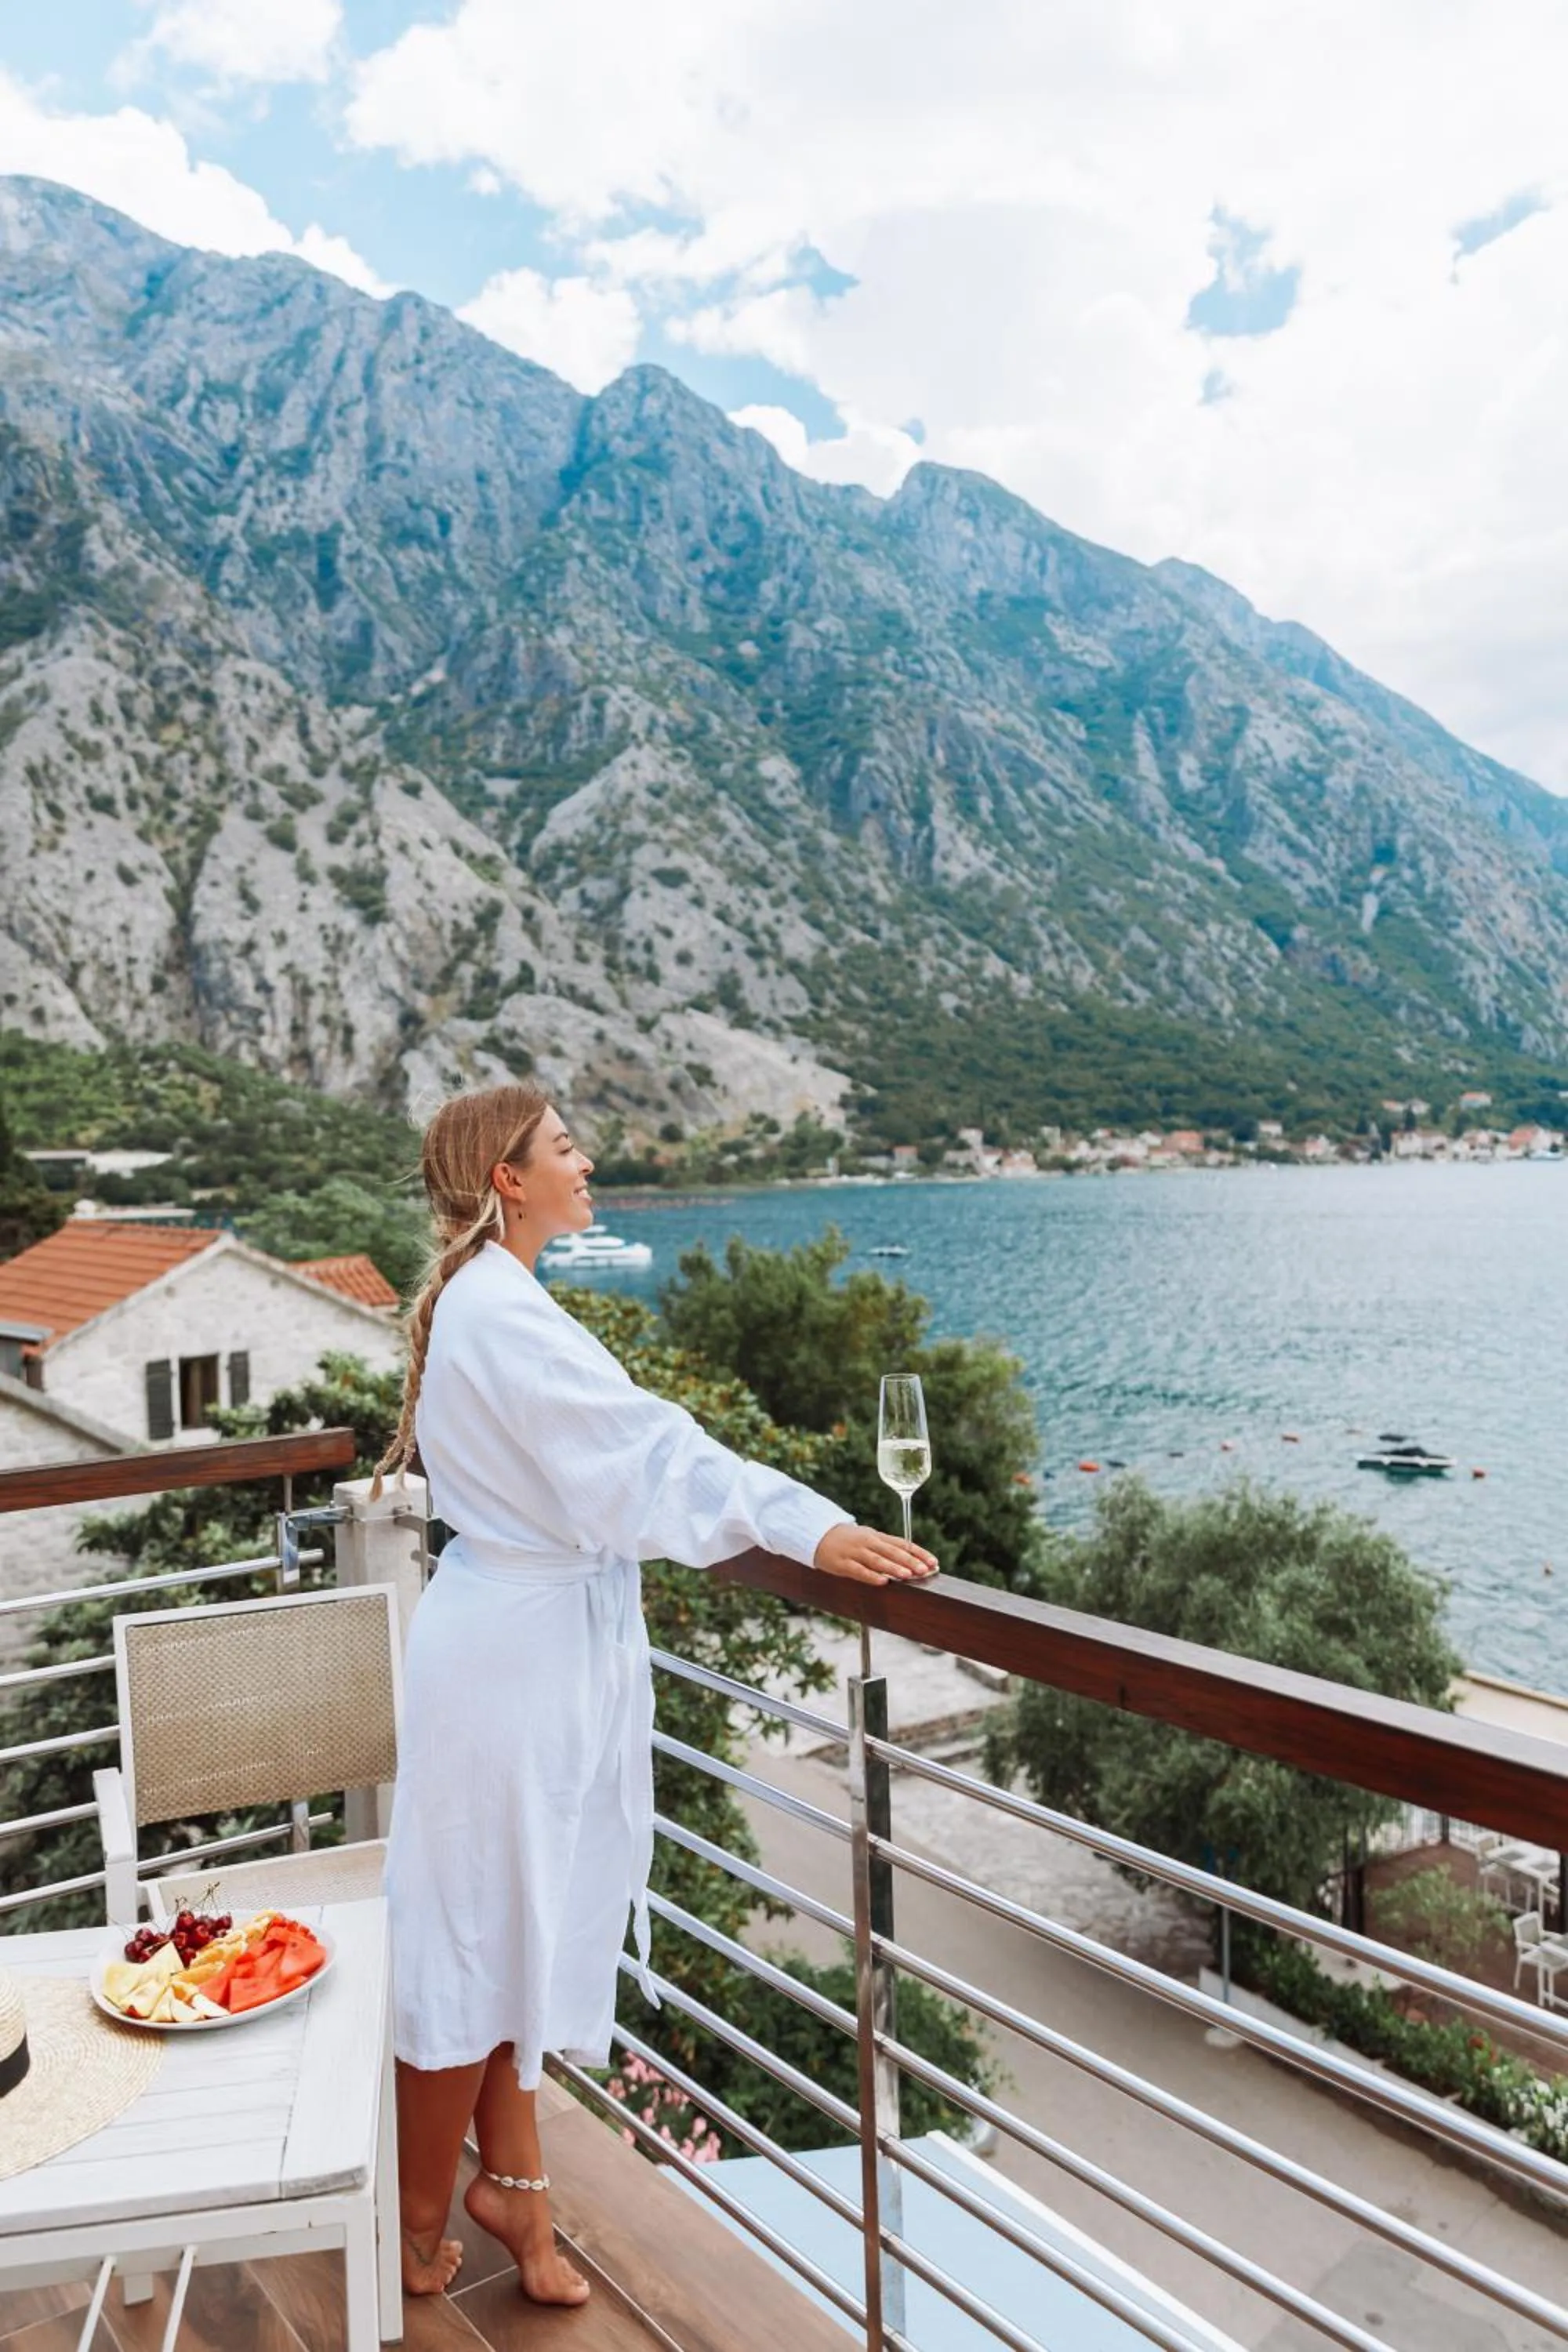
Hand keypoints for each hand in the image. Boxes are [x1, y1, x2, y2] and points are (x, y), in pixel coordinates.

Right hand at [812, 1523, 938, 1585]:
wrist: (817, 1535)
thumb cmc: (848, 1540)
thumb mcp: (869, 1539)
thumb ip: (887, 1548)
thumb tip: (912, 1559)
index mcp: (877, 1536)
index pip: (902, 1543)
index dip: (918, 1553)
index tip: (933, 1561)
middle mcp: (868, 1542)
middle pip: (892, 1551)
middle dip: (910, 1561)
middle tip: (924, 1570)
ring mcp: (854, 1552)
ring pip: (877, 1560)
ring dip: (894, 1568)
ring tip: (908, 1575)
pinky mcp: (842, 1564)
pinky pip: (859, 1571)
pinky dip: (871, 1576)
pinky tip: (883, 1582)